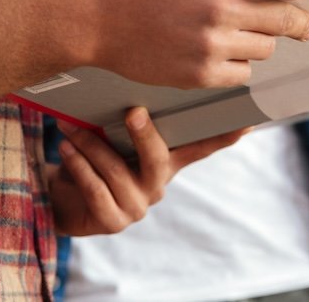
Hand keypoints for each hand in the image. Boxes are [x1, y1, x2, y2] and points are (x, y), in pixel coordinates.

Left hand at [48, 107, 245, 235]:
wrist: (59, 199)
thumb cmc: (89, 160)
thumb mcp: (110, 139)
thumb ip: (125, 123)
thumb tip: (127, 86)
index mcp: (165, 164)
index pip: (200, 149)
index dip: (224, 137)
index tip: (248, 122)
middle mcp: (156, 185)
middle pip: (159, 160)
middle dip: (145, 135)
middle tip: (133, 112)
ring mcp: (137, 206)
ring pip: (118, 172)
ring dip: (91, 147)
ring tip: (70, 128)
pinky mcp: (113, 222)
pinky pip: (96, 190)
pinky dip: (79, 167)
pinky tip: (66, 150)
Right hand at [88, 0, 308, 88]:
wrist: (98, 16)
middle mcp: (218, 7)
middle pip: (289, 20)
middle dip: (302, 21)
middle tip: (303, 22)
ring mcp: (210, 44)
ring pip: (268, 48)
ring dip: (263, 38)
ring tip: (236, 28)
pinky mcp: (200, 75)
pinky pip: (244, 71)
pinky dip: (239, 61)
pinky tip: (217, 47)